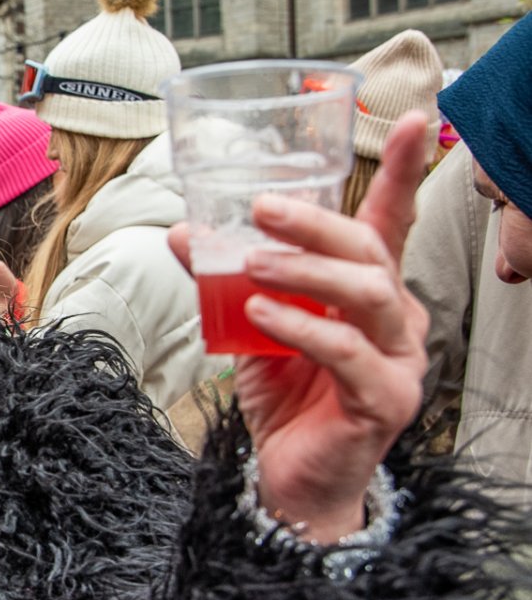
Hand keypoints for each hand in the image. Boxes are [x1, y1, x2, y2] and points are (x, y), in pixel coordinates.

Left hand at [168, 113, 430, 542]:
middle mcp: (396, 319)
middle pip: (370, 251)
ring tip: (252, 263)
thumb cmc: (285, 397)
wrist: (289, 479)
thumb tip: (183, 230)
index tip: (415, 120)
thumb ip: (226, 279)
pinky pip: (347, 352)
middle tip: (264, 207)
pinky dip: (301, 328)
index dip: (403, 173)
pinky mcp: (385, 400)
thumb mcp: (250, 326)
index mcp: (370, 293)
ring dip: (306, 270)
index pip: (390, 223)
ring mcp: (399, 360)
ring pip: (367, 294)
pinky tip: (260, 314)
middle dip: (317, 222)